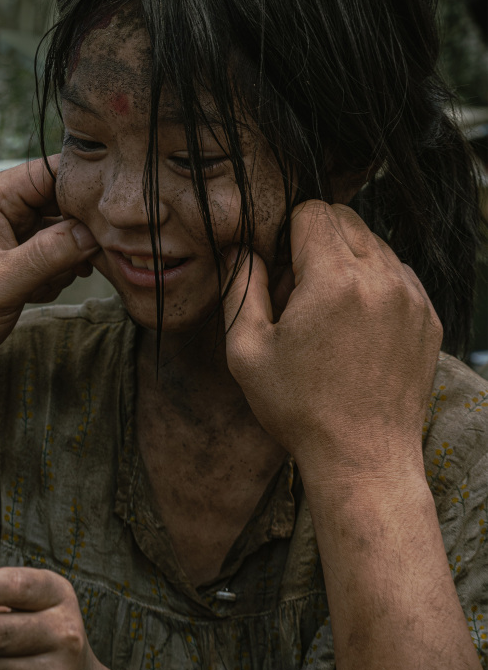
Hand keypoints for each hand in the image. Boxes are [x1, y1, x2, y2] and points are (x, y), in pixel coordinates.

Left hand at [0, 155, 98, 359]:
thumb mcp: (3, 283)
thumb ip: (48, 255)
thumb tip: (91, 233)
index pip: (49, 172)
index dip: (81, 189)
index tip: (106, 216)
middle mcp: (2, 204)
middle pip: (61, 200)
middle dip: (77, 232)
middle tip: (83, 261)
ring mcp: (11, 226)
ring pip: (64, 228)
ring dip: (66, 258)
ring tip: (44, 283)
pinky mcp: (18, 248)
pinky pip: (56, 248)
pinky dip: (57, 270)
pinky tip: (39, 290)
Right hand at [223, 201, 442, 485]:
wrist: (364, 459)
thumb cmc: (301, 410)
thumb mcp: (246, 352)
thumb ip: (241, 288)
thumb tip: (243, 250)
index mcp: (334, 279)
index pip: (313, 210)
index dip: (286, 232)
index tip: (279, 270)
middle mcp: (381, 278)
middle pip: (347, 219)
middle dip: (317, 242)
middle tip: (300, 294)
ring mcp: (412, 297)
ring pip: (375, 245)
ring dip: (348, 263)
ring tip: (330, 315)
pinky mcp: (429, 319)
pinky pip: (398, 275)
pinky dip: (375, 286)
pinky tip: (357, 328)